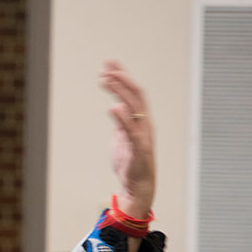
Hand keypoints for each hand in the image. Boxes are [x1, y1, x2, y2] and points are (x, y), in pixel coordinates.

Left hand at [100, 60, 155, 217]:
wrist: (137, 185)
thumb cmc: (130, 162)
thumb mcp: (122, 137)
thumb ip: (120, 122)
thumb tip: (115, 106)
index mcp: (141, 121)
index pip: (134, 93)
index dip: (123, 78)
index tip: (109, 65)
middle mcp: (144, 124)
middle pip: (136, 95)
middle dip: (122, 80)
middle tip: (107, 68)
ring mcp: (142, 135)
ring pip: (134, 108)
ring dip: (120, 92)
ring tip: (106, 79)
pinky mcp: (138, 149)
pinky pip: (131, 131)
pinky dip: (123, 119)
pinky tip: (113, 108)